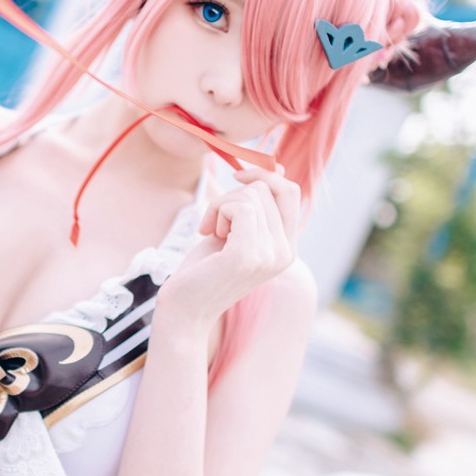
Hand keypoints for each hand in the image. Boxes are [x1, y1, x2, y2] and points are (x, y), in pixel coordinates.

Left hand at [157, 165, 301, 326]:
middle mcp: (285, 253)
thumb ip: (257, 205)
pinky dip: (217, 210)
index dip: (264, 175)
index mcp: (287, 248)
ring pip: (251, 195)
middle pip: (268, 189)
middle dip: (233, 194)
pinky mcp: (247, 256)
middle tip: (215, 221)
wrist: (185, 310)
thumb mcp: (236, 231)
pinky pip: (240, 207)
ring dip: (221, 205)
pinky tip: (207, 232)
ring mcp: (269, 256)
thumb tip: (276, 166)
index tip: (236, 179)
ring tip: (211, 232)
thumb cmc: (205, 269)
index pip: (291, 192)